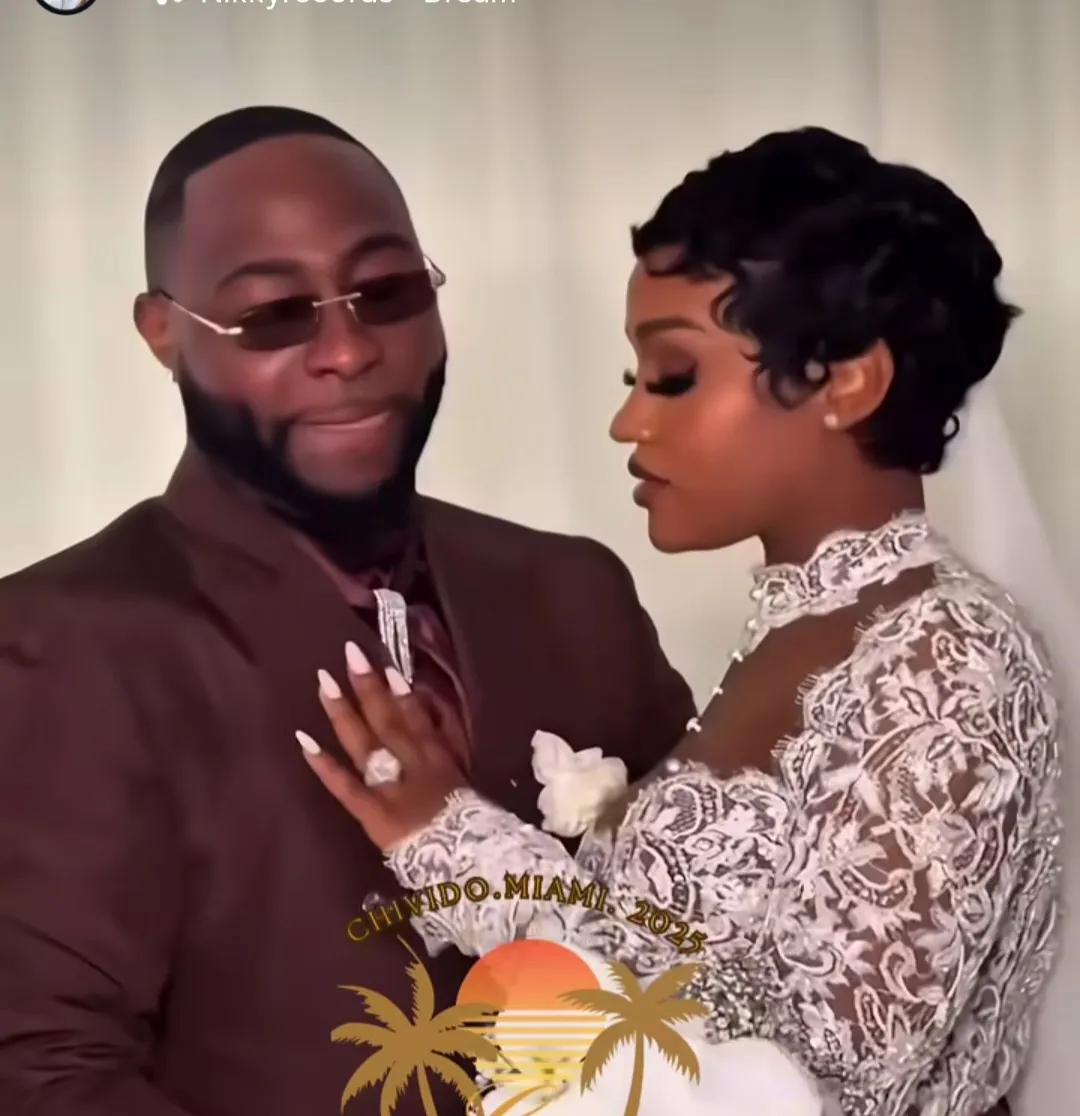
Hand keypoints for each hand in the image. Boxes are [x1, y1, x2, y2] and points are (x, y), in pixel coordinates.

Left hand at [297, 641, 467, 850]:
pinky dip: (324, 764)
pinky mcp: (370, 813)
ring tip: (325, 681)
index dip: (402, 694)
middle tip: (350, 654)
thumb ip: (446, 752)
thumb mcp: (463, 781)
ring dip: (344, 712)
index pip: (418, 721)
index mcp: (438, 760)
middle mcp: (412, 767)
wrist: (463, 866)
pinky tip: (303, 740)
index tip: (388, 666)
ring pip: (364, 745)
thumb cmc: (467, 827)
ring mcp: (388, 789)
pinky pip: (344, 786)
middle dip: (368, 688)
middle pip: (387, 722)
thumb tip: (429, 720)